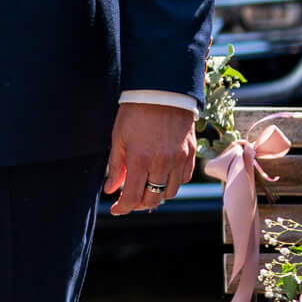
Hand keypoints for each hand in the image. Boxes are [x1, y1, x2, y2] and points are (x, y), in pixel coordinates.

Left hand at [105, 101, 196, 215]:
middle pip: (152, 199)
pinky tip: (162, 177)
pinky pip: (184, 179)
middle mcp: (162, 163)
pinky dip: (172, 183)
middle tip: (129, 200)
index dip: (122, 208)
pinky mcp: (191, 154)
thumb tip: (111, 189)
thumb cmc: (136, 112)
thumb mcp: (119, 138)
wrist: (163, 91)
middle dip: (139, 204)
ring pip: (169, 192)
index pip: (132, 196)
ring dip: (156, 195)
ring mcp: (179, 159)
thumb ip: (116, 167)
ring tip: (145, 187)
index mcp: (140, 159)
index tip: (116, 210)